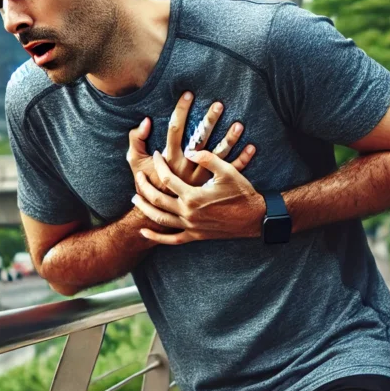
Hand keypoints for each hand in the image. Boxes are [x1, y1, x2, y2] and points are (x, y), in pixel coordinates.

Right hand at [126, 92, 255, 190]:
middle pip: (200, 139)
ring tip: (239, 124)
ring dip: (230, 139)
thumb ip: (136, 141)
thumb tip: (146, 121)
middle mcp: (187, 169)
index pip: (175, 129)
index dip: (180, 110)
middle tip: (219, 104)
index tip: (188, 94)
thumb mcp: (136, 163)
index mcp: (169, 160)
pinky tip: (252, 147)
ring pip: (219, 156)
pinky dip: (242, 160)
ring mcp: (201, 179)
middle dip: (209, 120)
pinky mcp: (211, 187)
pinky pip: (229, 172)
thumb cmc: (147, 184)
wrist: (159, 215)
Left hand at [131, 150, 265, 244]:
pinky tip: (144, 233)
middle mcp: (188, 213)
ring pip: (159, 219)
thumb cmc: (241, 192)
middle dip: (144, 186)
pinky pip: (171, 240)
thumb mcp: (227, 171)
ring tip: (135, 197)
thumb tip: (188, 150)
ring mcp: (190, 227)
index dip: (159, 165)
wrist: (254, 218)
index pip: (167, 178)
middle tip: (138, 176)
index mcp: (193, 196)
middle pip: (156, 199)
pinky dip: (156, 238)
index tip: (157, 155)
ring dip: (144, 208)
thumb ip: (207, 158)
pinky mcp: (195, 236)